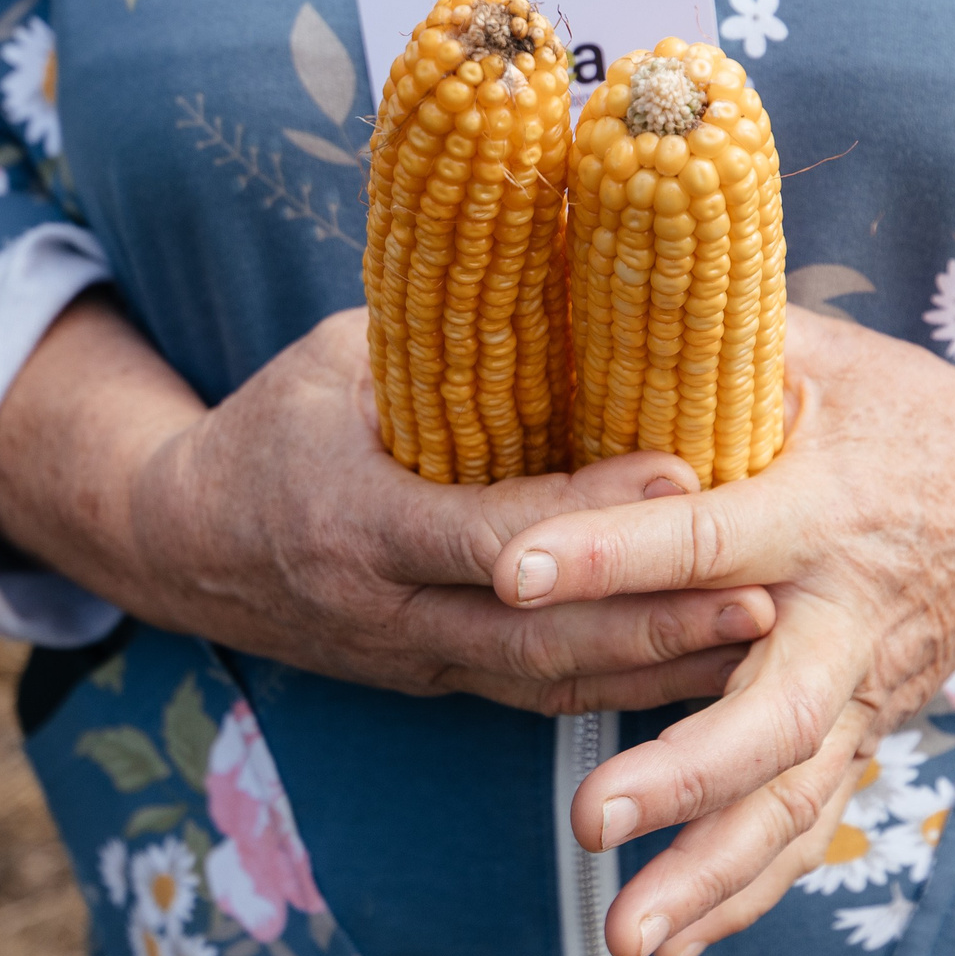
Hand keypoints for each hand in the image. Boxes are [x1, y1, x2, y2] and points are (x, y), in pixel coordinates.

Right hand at [0, 299, 774, 712]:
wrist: (184, 543)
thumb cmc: (275, 422)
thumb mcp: (339, 359)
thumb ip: (443, 335)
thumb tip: (568, 256)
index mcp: (352, 519)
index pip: (487, 533)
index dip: (589, 518)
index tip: (684, 479)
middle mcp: (384, 610)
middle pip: (540, 640)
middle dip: (659, 623)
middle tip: (770, 593)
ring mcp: (412, 661)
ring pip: (550, 688)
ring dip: (662, 672)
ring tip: (769, 644)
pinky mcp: (438, 682)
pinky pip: (542, 699)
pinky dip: (628, 689)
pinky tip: (707, 670)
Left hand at [491, 296, 954, 955]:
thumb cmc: (899, 409)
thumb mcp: (817, 353)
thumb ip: (709, 343)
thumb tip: (577, 296)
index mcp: (821, 504)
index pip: (706, 533)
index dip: (611, 548)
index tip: (511, 568)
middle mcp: (846, 614)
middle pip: (774, 711)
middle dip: (684, 774)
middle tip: (590, 816)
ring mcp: (864, 691)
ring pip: (794, 799)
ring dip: (712, 874)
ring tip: (627, 937)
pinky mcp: (864, 735)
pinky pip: (807, 826)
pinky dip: (745, 893)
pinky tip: (671, 944)